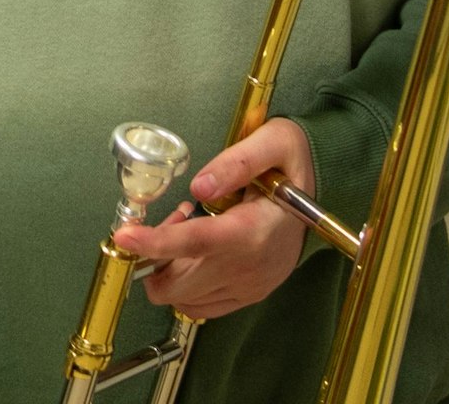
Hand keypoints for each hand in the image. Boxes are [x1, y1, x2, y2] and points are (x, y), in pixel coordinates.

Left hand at [113, 118, 315, 321]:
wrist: (325, 187)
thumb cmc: (291, 161)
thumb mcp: (270, 143)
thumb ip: (234, 163)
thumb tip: (199, 188)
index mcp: (253, 231)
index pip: (194, 243)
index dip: (155, 243)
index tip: (123, 238)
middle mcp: (251, 268)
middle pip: (181, 282)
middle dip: (155, 256)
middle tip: (169, 217)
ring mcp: (252, 286)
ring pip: (186, 298)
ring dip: (170, 270)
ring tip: (185, 228)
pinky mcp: (251, 294)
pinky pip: (204, 305)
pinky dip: (186, 284)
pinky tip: (194, 251)